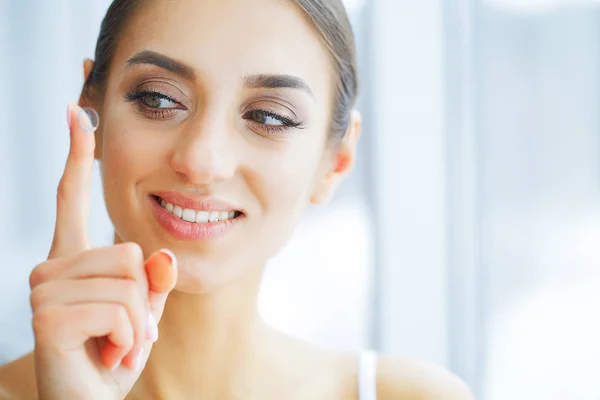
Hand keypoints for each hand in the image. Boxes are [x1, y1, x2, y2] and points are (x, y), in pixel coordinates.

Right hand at [29, 103, 177, 399]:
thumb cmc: (111, 356)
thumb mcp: (141, 315)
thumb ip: (152, 284)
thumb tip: (162, 257)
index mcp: (73, 262)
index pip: (71, 199)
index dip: (76, 155)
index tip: (77, 111)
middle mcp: (51, 268)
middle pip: (128, 252)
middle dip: (143, 299)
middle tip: (127, 331)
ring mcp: (45, 290)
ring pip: (128, 281)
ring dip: (137, 323)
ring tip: (115, 344)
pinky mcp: (48, 316)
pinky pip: (119, 308)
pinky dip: (129, 338)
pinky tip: (108, 355)